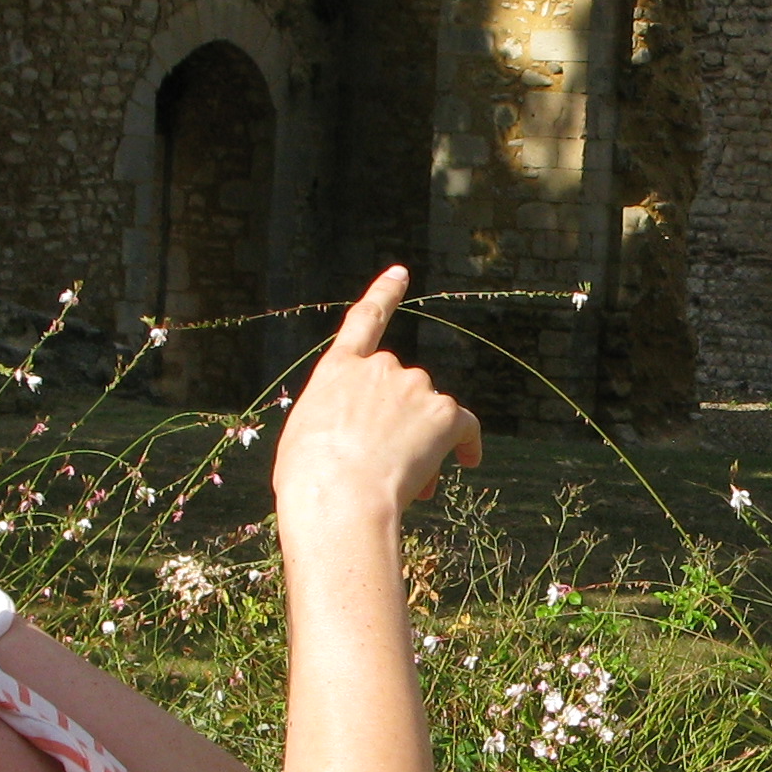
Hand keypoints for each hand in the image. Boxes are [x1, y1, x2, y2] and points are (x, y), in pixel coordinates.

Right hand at [275, 269, 479, 528]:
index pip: (365, 320)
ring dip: (424, 443)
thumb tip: (360, 438)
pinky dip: (466, 443)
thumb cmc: (309, 481)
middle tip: (390, 465)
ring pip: (429, 415)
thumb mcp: (305, 439)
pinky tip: (466, 461)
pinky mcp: (443, 413)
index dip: (384, 294)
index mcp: (338, 370)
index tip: (401, 273)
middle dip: (401, 424)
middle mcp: (380, 367)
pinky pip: (464, 426)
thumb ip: (336, 419)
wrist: (338, 499)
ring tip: (406, 484)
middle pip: (401, 391)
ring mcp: (414, 387)